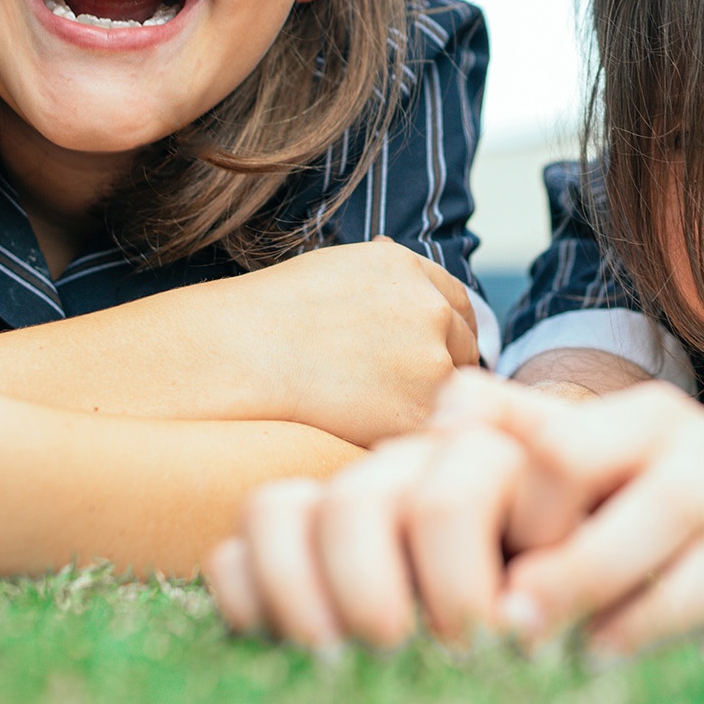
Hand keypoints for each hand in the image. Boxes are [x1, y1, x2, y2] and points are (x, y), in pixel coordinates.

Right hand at [198, 240, 479, 447]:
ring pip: (451, 394)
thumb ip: (391, 282)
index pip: (460, 306)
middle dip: (442, 371)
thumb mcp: (338, 271)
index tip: (432, 357)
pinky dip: (411, 434)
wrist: (239, 359)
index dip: (448, 335)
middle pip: (464, 350)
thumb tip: (417, 294)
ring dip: (428, 406)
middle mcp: (429, 309)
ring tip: (374, 415)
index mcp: (408, 269)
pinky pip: (434, 428)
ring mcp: (429, 362)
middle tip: (399, 395)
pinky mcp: (417, 413)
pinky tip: (371, 432)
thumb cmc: (272, 318)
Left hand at [209, 372, 703, 654]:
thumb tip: (446, 406)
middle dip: (589, 570)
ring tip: (595, 662)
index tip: (495, 580)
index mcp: (646, 420)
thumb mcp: (590, 454)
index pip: (575, 446)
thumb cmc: (652, 497)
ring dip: (661, 612)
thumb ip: (518, 433)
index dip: (531, 514)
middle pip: (662, 500)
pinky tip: (701, 667)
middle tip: (522, 631)